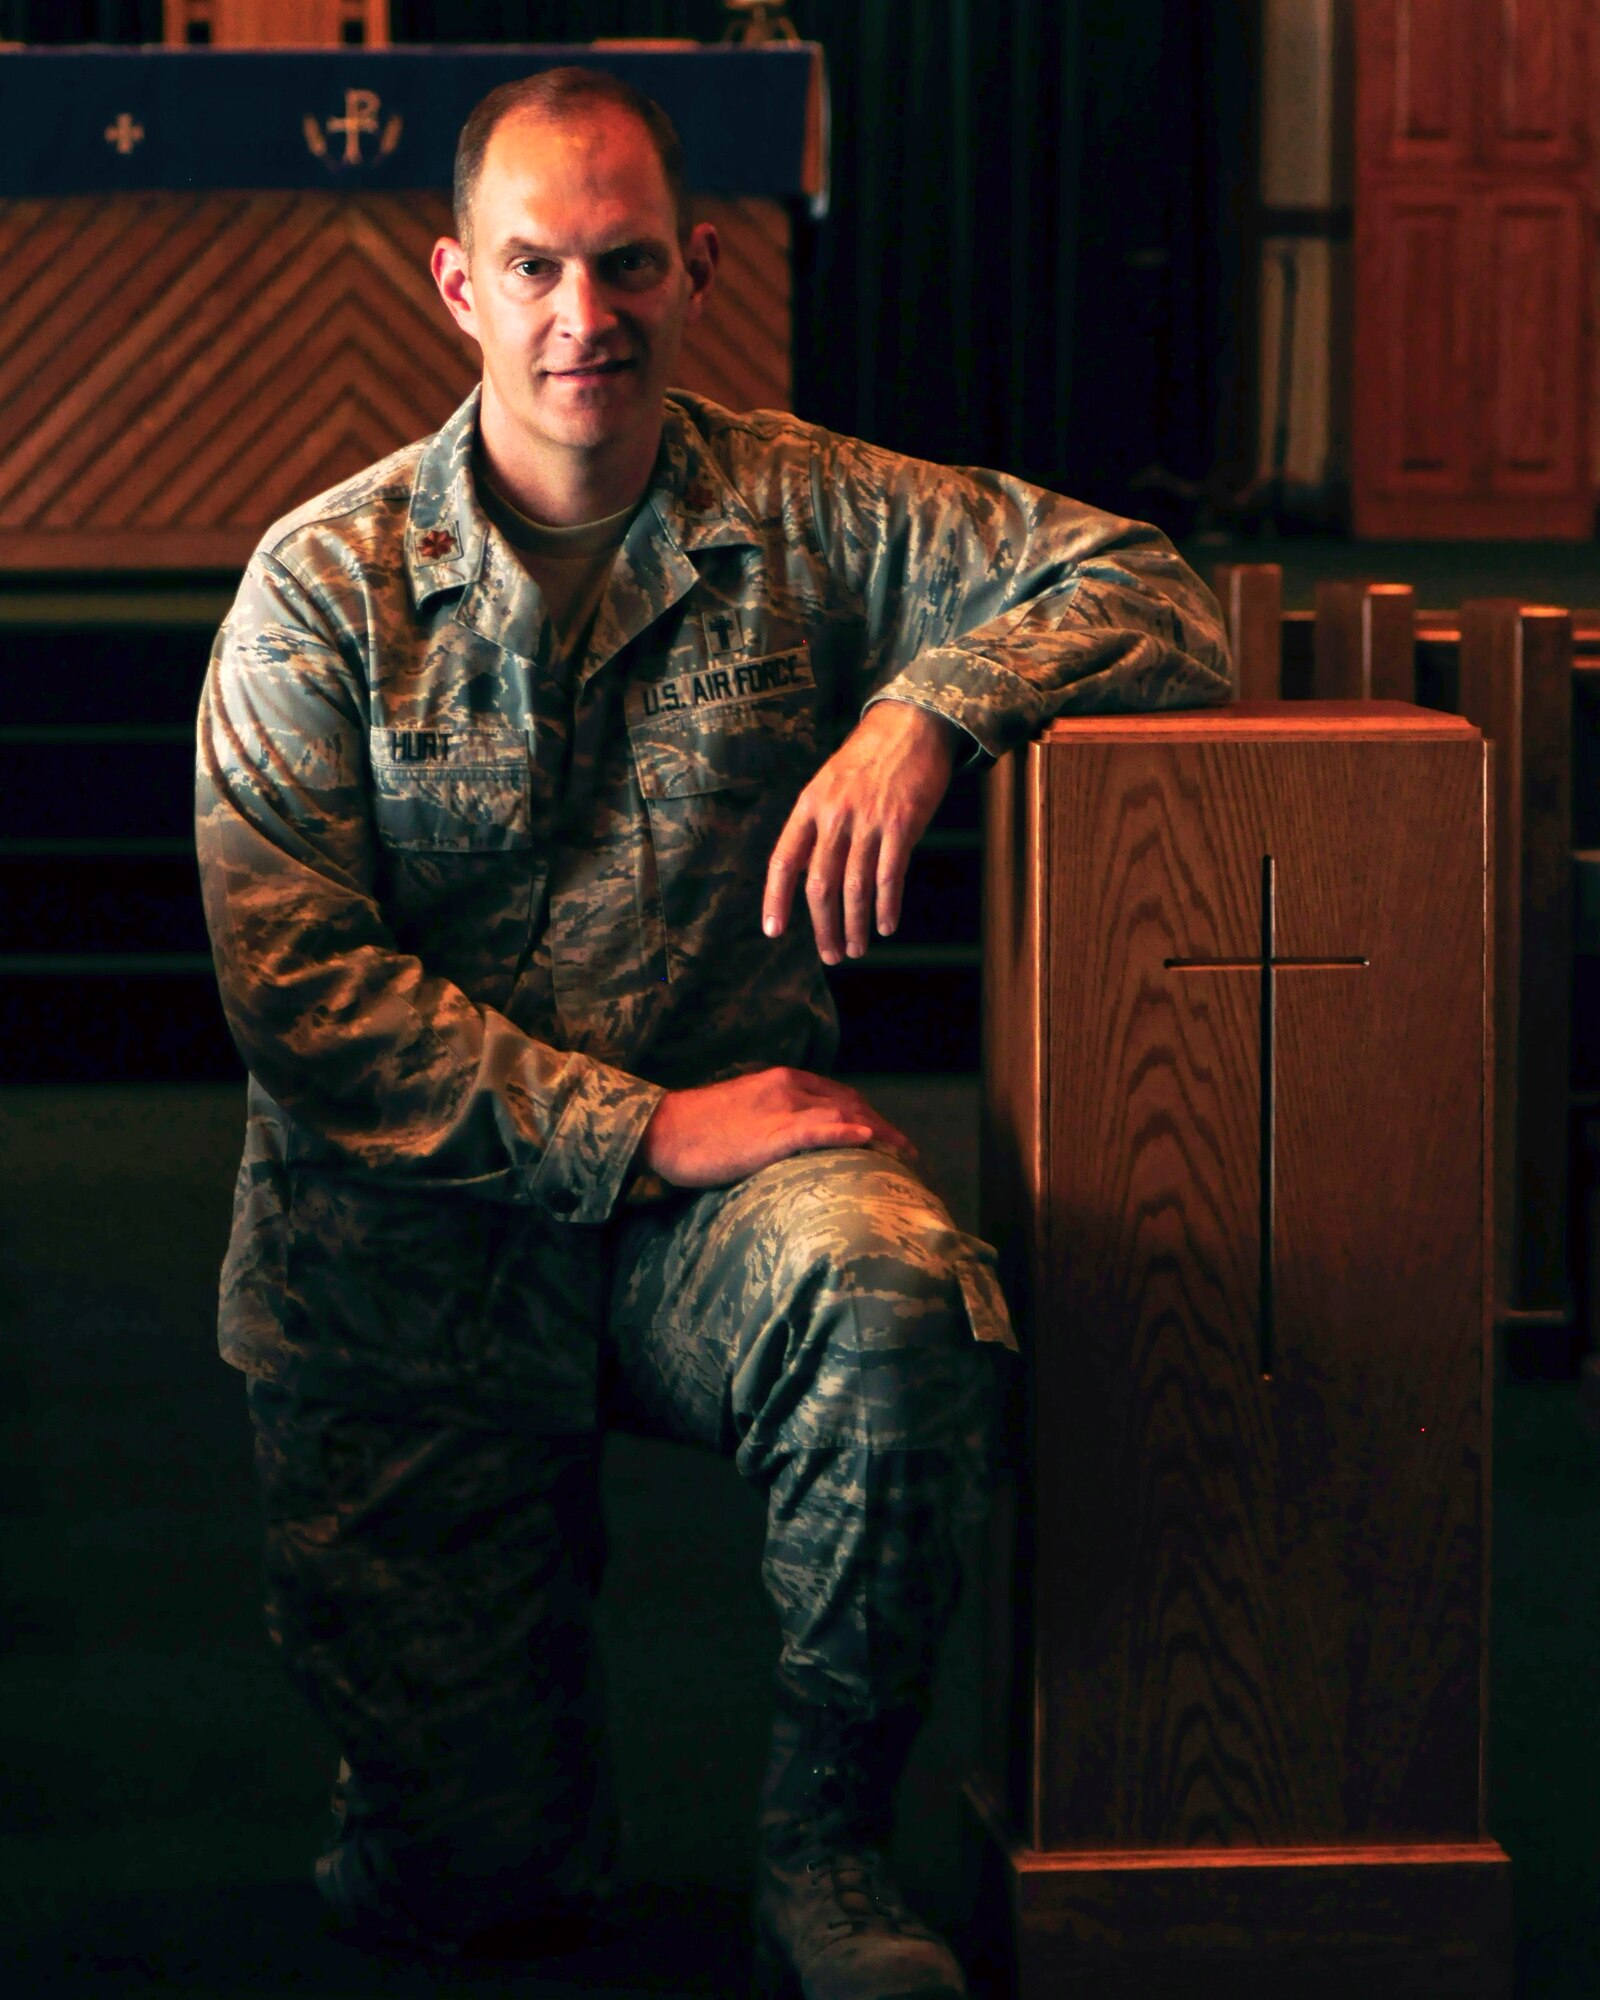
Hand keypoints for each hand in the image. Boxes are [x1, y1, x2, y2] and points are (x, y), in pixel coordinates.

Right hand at [639, 1068, 914, 1188]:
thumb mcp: (746, 1115)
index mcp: (785, 1081)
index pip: (842, 1097)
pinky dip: (847, 1133)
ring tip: (904, 1157)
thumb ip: (776, 1120)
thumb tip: (799, 1143)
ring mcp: (782, 1108)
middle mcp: (790, 1087)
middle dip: (885, 1128)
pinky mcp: (771, 1132)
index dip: (872, 1117)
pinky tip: (869, 1142)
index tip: (890, 1139)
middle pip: (852, 1105)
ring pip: (844, 1115)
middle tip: (908, 1155)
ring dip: (880, 1134)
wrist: (663, 1129)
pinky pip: (818, 1130)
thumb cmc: (698, 1130)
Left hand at [763, 701, 960, 963]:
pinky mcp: (902, 824)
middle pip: (821, 884)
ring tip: (856, 948)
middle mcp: (834, 815)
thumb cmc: (869, 758)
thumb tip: (810, 872)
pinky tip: (885, 926)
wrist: (910, 725)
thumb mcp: (829, 784)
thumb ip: (819, 826)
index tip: (774, 930)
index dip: (776, 898)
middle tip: (830, 955)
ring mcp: (868, 820)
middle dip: (823, 927)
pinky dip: (887, 907)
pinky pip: (890, 876)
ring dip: (854, 925)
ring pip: (855, 887)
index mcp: (810, 806)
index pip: (784, 860)